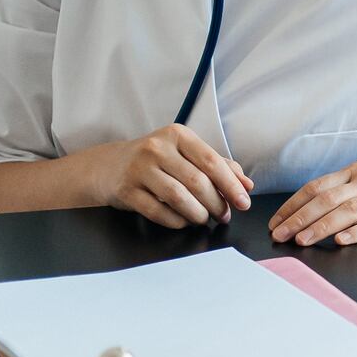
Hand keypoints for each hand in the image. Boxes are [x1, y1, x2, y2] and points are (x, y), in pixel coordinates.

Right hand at [87, 125, 253, 228]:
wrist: (110, 166)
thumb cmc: (157, 161)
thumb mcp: (186, 154)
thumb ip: (218, 166)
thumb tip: (247, 184)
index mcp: (177, 135)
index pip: (211, 161)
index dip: (231, 185)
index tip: (243, 202)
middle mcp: (157, 148)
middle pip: (197, 181)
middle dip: (216, 204)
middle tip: (224, 216)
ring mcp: (139, 169)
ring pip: (178, 197)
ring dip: (198, 214)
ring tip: (205, 219)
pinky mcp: (126, 190)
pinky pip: (158, 212)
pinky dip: (176, 221)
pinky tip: (184, 222)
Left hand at [268, 152, 356, 246]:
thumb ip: (350, 187)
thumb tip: (316, 202)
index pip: (318, 187)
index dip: (294, 205)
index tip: (275, 221)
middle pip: (327, 199)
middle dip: (299, 218)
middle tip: (278, 235)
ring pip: (349, 211)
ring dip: (321, 226)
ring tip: (302, 241)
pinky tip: (343, 240)